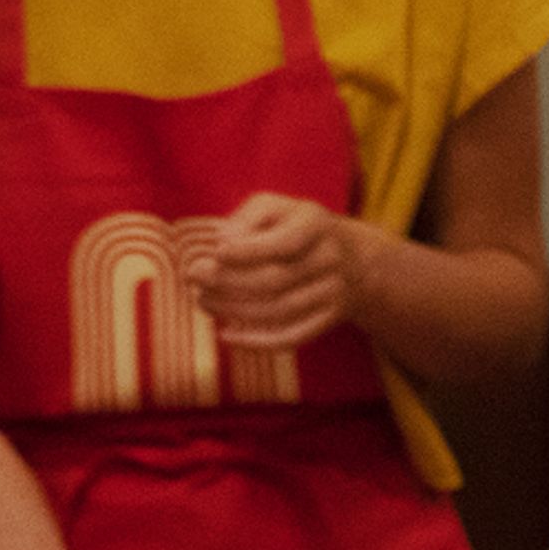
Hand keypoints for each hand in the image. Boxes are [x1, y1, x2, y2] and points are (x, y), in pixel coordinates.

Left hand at [189, 192, 373, 355]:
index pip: (284, 242)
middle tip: (195, 277)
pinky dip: (256, 342)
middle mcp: (329, 259)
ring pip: (279, 311)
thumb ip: (247, 219)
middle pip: (275, 280)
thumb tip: (222, 245)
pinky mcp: (327, 320)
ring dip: (234, 310)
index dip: (248, 251)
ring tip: (203, 300)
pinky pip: (291, 338)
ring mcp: (332, 293)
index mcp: (316, 224)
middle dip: (229, 282)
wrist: (353, 258)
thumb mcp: (275, 207)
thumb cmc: (295, 226)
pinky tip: (226, 335)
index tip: (216, 253)